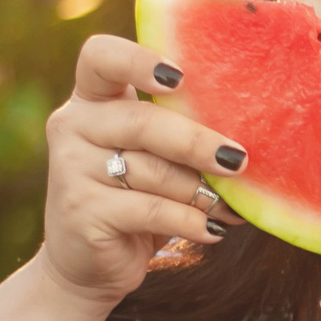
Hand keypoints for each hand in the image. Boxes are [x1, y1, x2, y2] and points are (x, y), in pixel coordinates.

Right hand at [37, 35, 242, 305]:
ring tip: (231, 208)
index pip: (100, 56)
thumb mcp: (154, 159)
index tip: (180, 77)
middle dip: (196, 142)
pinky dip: (189, 221)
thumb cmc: (136, 199)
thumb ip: (179, 135)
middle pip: (141, 121)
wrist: (89, 264)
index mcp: (92, 99)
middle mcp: (74, 126)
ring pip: (152, 171)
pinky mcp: (82, 212)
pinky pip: (151, 210)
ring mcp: (71, 169)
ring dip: (201, 192)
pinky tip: (212, 231)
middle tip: (238, 159)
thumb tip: (250, 134)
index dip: (138, 60)